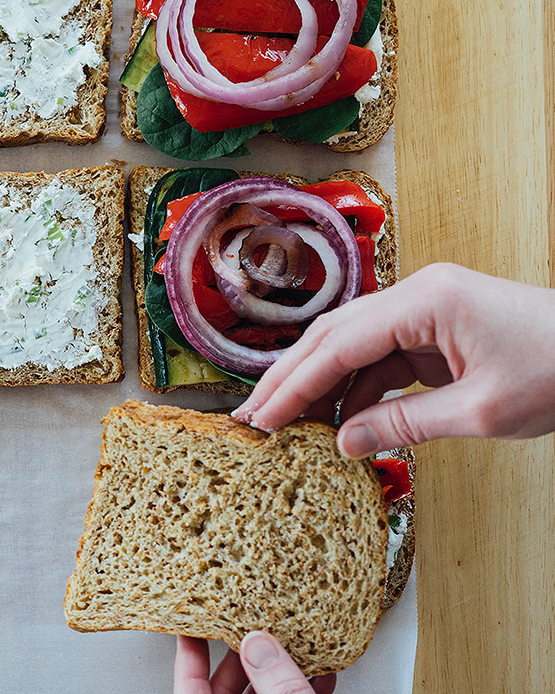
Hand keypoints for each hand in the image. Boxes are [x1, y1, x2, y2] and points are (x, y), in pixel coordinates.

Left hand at [174, 633, 335, 693]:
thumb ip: (276, 685)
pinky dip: (306, 689)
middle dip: (247, 650)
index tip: (192, 617)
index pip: (190, 684)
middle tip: (254, 620)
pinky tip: (322, 672)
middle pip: (229, 684)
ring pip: (265, 693)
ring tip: (293, 639)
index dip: (190, 649)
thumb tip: (258, 644)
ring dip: (283, 667)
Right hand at [233, 263, 554, 455]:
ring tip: (289, 423)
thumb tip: (344, 443)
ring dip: (322, 385)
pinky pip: (382, 359)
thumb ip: (405, 425)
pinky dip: (359, 389)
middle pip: (334, 335)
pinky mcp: (433, 330)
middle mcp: (415, 295)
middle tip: (255, 415)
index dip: (296, 384)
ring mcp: (423, 310)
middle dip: (293, 377)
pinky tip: (340, 419)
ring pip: (353, 346)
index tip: (263, 417)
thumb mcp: (481, 411)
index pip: (340, 344)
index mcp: (425, 301)